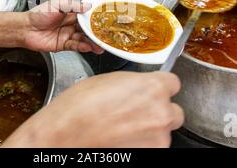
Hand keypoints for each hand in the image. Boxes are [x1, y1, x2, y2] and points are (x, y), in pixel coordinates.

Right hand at [1, 71, 183, 147]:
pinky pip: (152, 147)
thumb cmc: (78, 108)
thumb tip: (141, 87)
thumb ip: (134, 83)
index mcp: (152, 87)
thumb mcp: (108, 80)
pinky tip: (120, 141)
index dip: (160, 87)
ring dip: (149, 130)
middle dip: (158, 111)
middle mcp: (161, 113)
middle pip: (173, 111)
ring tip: (122, 129)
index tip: (153, 92)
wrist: (63, 137)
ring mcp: (158, 139)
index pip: (173, 83)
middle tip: (136, 114)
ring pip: (163, 132)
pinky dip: (141, 145)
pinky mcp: (150, 156)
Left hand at [22, 0, 103, 53]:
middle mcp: (70, 24)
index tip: (105, 20)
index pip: (86, 16)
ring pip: (82, 39)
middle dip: (96, 33)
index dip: (95, 18)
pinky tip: (88, 47)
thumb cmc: (38, 14)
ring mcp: (67, 35)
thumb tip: (88, 6)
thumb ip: (73, 5)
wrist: (25, 28)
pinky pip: (75, 46)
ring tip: (100, 45)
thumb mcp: (57, 4)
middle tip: (106, 36)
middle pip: (86, 29)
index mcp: (70, 13)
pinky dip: (82, 47)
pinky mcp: (62, 45)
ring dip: (92, 42)